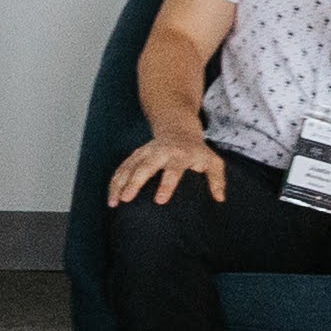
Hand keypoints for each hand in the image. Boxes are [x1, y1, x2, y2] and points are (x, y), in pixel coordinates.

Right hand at [109, 132, 226, 205]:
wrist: (178, 129)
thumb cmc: (197, 151)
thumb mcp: (213, 161)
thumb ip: (217, 180)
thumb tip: (219, 199)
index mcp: (180, 155)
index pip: (173, 170)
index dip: (166, 184)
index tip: (160, 200)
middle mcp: (160, 152)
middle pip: (145, 167)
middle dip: (134, 182)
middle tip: (127, 199)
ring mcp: (145, 152)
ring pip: (129, 166)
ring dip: (119, 183)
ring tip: (114, 202)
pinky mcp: (135, 154)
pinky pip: (122, 168)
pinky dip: (115, 181)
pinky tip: (111, 196)